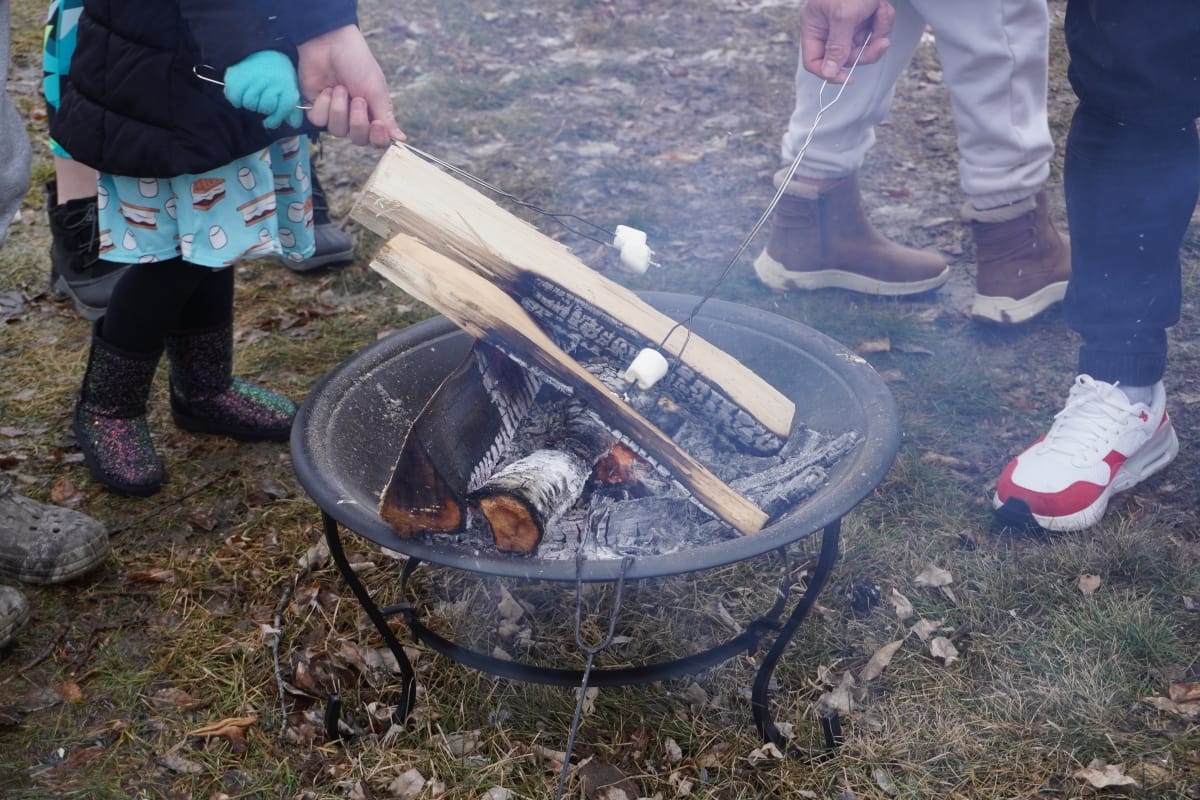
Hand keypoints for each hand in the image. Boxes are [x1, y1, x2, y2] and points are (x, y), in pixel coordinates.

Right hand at [223, 50, 303, 128]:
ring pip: (249, 104)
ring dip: (250, 103)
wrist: (260, 50)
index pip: (282, 110)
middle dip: (263, 107)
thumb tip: (294, 125)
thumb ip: (292, 109)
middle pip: (264, 108)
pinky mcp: (236, 76)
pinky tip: (241, 93)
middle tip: (262, 98)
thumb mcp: (289, 89)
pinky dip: (236, 99)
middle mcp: (270, 81)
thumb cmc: (277, 75)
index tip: (270, 121)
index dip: (275, 119)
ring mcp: (252, 78)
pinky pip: (234, 98)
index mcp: (286, 85)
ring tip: (252, 94)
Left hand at [298, 25, 403, 146]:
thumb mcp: (375, 90)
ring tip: (339, 88)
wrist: (330, 43)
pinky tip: (326, 90)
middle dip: (357, 121)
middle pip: (358, 139)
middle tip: (357, 99)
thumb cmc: (357, 63)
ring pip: (337, 131)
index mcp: (373, 113)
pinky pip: (319, 121)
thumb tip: (401, 139)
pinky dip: (323, 105)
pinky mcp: (316, 108)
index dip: (377, 138)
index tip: (377, 124)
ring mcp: (335, 114)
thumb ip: (386, 117)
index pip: (377, 141)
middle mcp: (355, 117)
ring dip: (339, 109)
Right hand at [800, 0, 893, 81]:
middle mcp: (829, 27)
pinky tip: (881, 5)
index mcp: (814, 26)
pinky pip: (874, 30)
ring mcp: (848, 22)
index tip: (848, 78)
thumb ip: (837, 46)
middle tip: (881, 42)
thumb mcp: (843, 16)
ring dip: (877, 30)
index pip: (815, 61)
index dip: (829, 72)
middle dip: (866, 49)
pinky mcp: (864, 16)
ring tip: (881, 11)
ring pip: (863, 44)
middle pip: (845, 56)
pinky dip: (882, 19)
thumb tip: (828, 73)